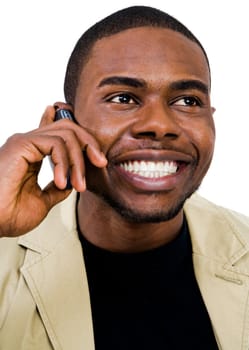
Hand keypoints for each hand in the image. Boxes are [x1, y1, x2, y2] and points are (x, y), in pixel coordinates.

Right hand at [0, 104, 106, 236]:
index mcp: (31, 155)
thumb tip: (72, 183)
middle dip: (89, 143)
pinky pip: (56, 143)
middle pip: (68, 128)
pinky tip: (61, 181)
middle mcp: (28, 144)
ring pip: (66, 134)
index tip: (95, 150)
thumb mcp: (44, 200)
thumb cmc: (8, 215)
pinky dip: (65, 162)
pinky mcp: (21, 144)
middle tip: (100, 162)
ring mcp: (25, 142)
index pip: (57, 133)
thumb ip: (58, 189)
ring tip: (78, 184)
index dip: (79, 134)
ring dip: (78, 160)